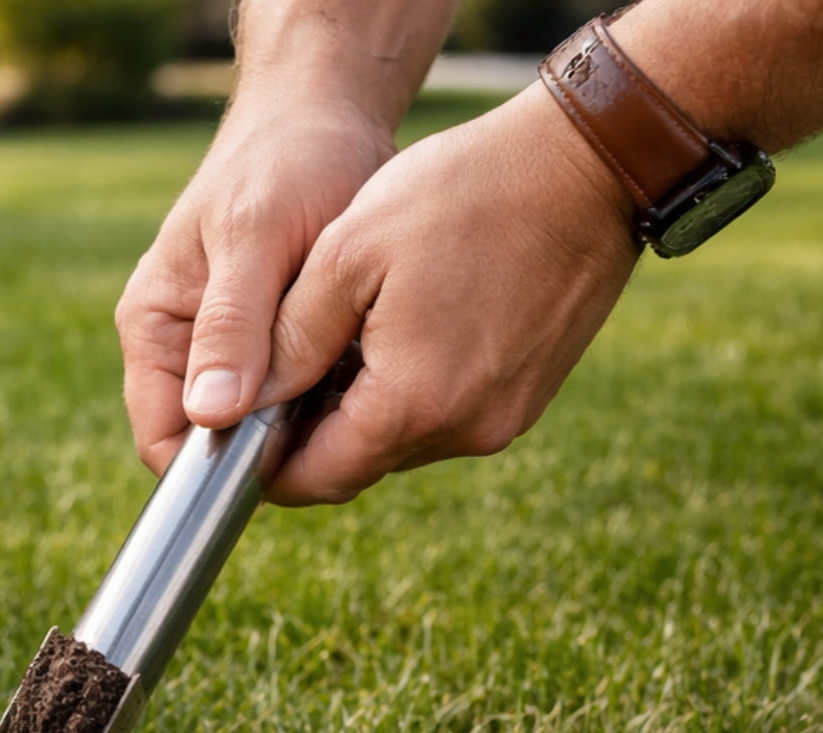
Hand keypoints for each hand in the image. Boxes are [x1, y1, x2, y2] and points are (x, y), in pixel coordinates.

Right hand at [115, 97, 394, 473]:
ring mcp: (239, 356)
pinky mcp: (288, 351)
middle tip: (344, 420)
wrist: (330, 117)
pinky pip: (309, 404)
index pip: (165, 444)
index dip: (214, 470)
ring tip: (366, 390)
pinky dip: (342, 401)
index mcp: (155, 331)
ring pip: (271, 433)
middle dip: (278, 449)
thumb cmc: (284, 161)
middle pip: (222, 448)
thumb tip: (211, 415)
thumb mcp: (255, 236)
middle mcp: (189, 354)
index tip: (283, 461)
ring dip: (317, 428)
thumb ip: (232, 324)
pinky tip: (378, 375)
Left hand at [253, 84, 639, 504]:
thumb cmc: (462, 193)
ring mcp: (504, 418)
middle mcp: (466, 430)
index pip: (315, 479)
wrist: (589, 163)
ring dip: (358, 409)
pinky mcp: (527, 396)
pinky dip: (406, 391)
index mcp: (414, 403)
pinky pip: (444, 415)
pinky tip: (392, 330)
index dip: (264, 464)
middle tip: (277, 369)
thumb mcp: (347, 254)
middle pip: (357, 464)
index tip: (233, 429)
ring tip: (336, 336)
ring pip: (399, 441)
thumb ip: (290, 341)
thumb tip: (239, 405)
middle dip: (309, 433)